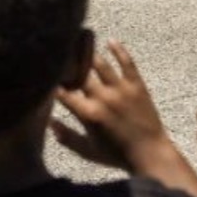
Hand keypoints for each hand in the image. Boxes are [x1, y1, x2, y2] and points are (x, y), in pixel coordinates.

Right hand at [53, 41, 176, 172]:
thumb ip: (66, 137)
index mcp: (88, 114)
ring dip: (89, 53)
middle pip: (79, 73)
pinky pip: (127, 62)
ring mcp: (121, 89)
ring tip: (80, 41)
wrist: (150, 153)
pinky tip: (111, 41)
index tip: (47, 75)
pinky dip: (119, 50)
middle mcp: (102, 98)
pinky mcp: (137, 85)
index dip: (52, 83)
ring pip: (100, 64)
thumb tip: (49, 122)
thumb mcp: (87, 151)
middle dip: (68, 63)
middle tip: (61, 52)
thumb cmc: (116, 155)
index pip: (63, 93)